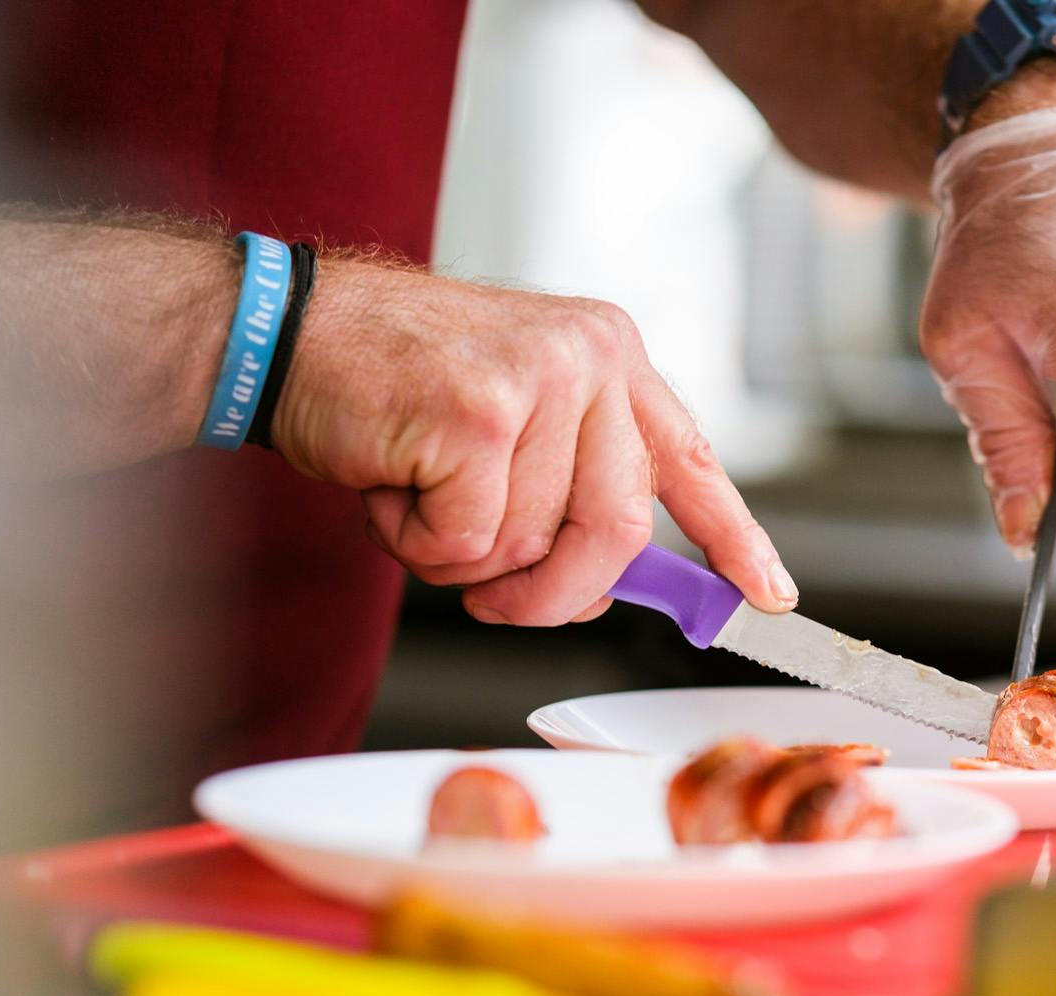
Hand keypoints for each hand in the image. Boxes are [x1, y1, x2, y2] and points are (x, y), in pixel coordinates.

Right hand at [272, 261, 794, 625]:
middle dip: (557, 592)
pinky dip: (419, 543)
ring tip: (418, 496)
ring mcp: (540, 380)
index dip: (734, 540)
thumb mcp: (515, 420)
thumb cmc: (394, 386)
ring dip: (465, 558)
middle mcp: (591, 359)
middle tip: (498, 602)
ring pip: (536, 545)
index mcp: (611, 356)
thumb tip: (612, 589)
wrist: (288, 333)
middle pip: (621, 533)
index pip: (691, 461)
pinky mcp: (480, 414)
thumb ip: (573, 489)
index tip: (767, 595)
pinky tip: (391, 487)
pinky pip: (471, 542)